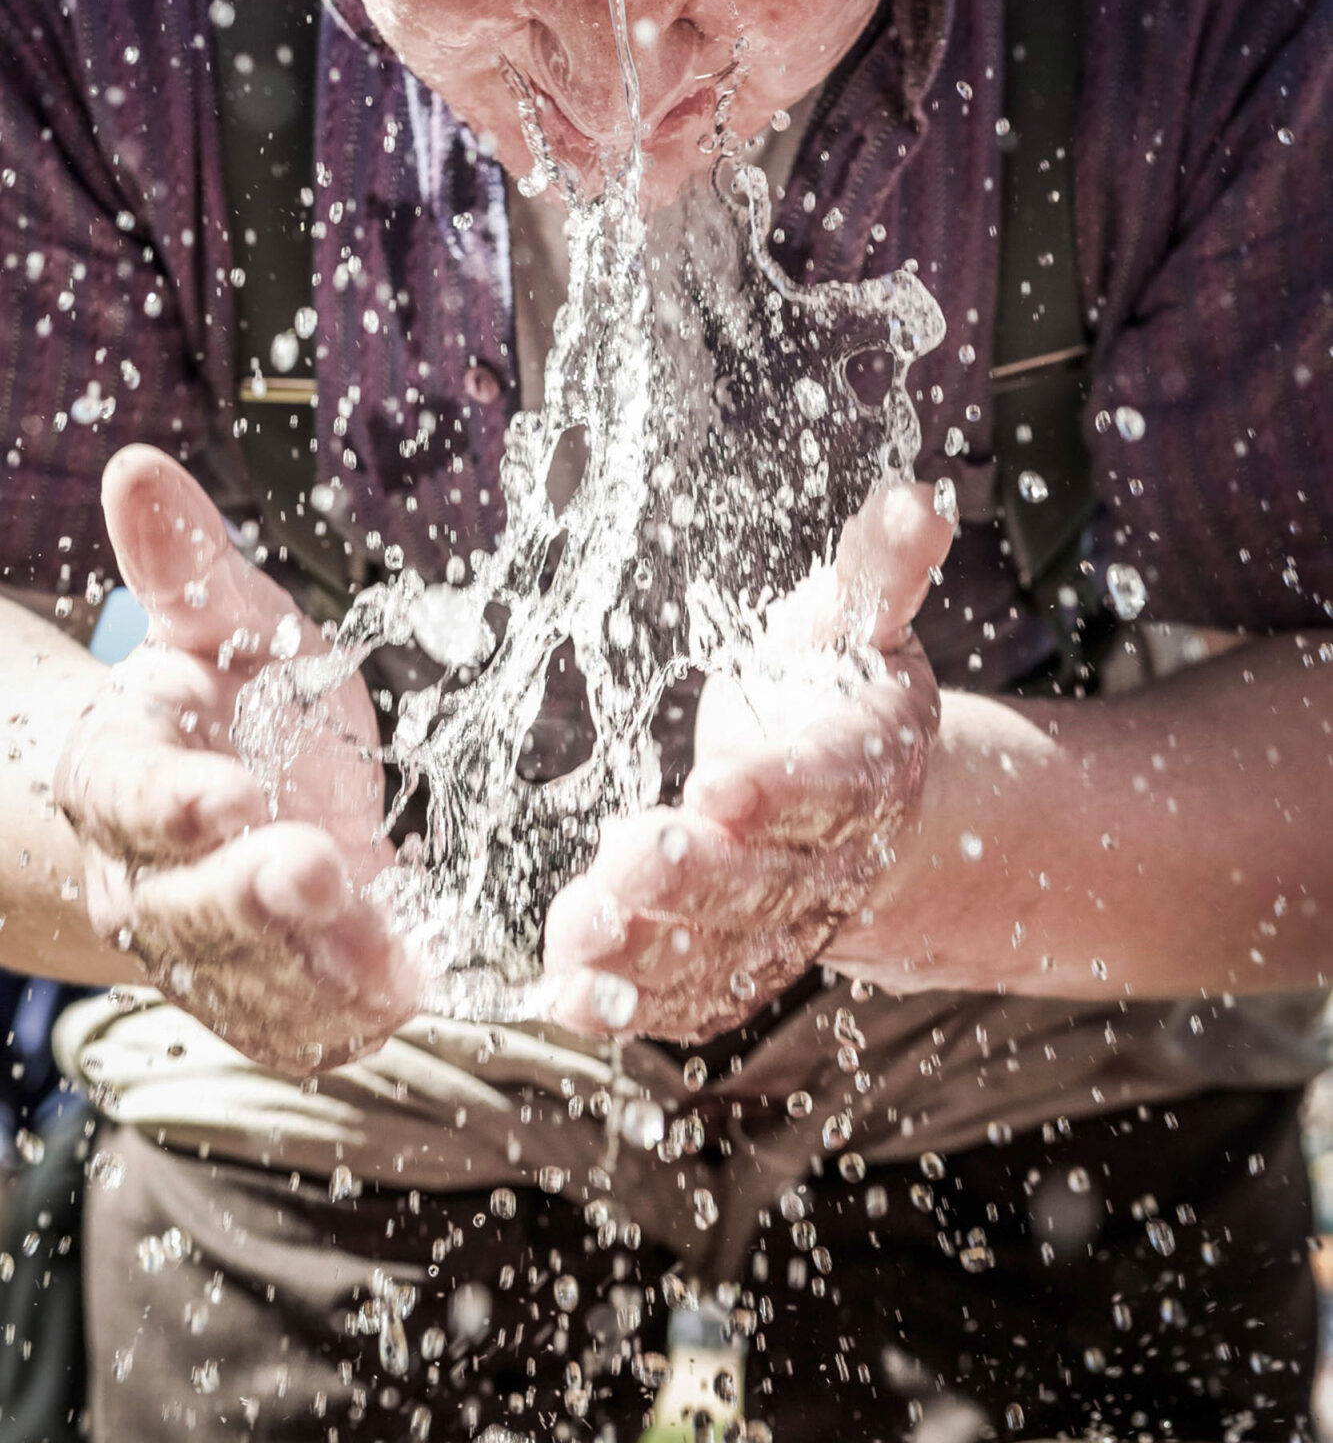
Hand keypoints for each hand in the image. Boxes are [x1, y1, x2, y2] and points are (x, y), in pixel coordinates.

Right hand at [54, 446, 418, 1073]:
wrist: (235, 805)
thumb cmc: (229, 700)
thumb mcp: (221, 622)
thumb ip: (184, 561)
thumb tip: (137, 465)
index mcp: (119, 776)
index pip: (126, 794)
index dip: (169, 800)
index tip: (223, 792)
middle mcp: (151, 878)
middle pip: (183, 903)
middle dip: (245, 895)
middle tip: (311, 871)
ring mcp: (211, 950)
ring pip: (247, 975)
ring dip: (310, 968)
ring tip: (379, 953)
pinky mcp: (275, 998)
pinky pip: (301, 1022)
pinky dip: (348, 1016)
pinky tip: (405, 997)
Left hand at [544, 479, 952, 1041]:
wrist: (870, 815)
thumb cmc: (840, 697)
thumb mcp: (858, 624)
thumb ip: (879, 568)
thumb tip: (917, 494)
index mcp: (863, 772)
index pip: (828, 786)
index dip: (780, 788)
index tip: (720, 780)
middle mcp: (828, 864)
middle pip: (767, 883)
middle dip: (697, 877)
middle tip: (630, 854)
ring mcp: (779, 929)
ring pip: (721, 953)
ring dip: (649, 950)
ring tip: (579, 934)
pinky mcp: (730, 966)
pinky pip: (687, 997)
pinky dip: (629, 1004)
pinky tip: (566, 994)